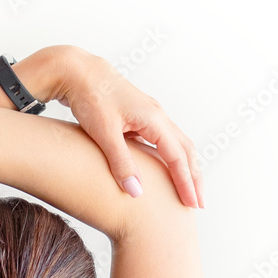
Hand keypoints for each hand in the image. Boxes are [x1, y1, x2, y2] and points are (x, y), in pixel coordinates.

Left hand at [53, 47, 203, 208]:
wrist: (78, 72)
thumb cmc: (90, 98)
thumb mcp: (104, 134)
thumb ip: (121, 163)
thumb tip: (136, 193)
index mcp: (154, 119)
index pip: (177, 158)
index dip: (185, 183)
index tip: (191, 205)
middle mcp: (158, 116)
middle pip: (186, 151)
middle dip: (194, 178)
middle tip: (199, 204)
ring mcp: (151, 115)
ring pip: (178, 145)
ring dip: (186, 168)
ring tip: (190, 190)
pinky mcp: (141, 117)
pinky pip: (165, 141)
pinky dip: (172, 158)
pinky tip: (168, 171)